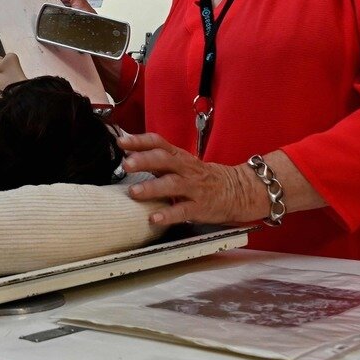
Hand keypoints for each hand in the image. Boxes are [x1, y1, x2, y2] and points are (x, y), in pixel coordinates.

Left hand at [118, 132, 260, 225]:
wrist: (237, 190)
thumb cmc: (201, 178)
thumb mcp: (181, 164)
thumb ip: (158, 160)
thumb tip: (128, 154)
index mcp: (179, 157)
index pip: (159, 143)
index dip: (140, 141)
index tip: (122, 141)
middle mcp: (185, 169)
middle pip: (165, 160)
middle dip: (145, 160)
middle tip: (126, 164)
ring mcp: (194, 188)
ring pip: (173, 185)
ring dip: (153, 188)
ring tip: (134, 192)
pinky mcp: (200, 207)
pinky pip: (183, 210)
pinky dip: (168, 215)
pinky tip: (154, 218)